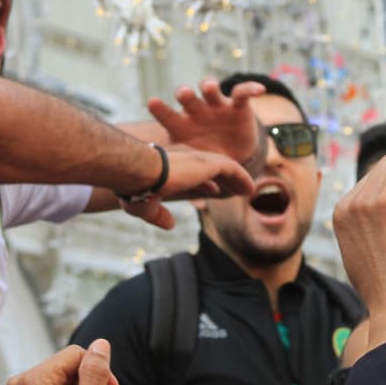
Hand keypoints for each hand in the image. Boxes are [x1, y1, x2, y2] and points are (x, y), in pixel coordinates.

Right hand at [118, 148, 253, 229]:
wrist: (136, 171)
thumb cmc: (134, 188)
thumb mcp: (145, 207)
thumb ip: (159, 215)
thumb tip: (171, 225)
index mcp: (172, 166)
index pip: (194, 174)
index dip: (205, 183)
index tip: (214, 191)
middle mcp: (186, 159)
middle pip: (213, 169)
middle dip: (225, 180)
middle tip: (236, 191)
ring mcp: (199, 159)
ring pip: (226, 168)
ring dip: (238, 180)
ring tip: (249, 191)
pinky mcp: (209, 163)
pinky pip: (234, 170)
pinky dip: (243, 179)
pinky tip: (251, 191)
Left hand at [148, 78, 262, 165]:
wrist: (232, 157)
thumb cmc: (205, 159)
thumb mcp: (193, 166)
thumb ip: (180, 175)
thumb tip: (158, 199)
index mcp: (182, 125)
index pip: (167, 114)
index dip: (160, 108)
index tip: (152, 102)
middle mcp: (197, 111)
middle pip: (188, 98)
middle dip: (186, 95)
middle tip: (184, 94)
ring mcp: (217, 107)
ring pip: (211, 90)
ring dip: (209, 87)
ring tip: (210, 89)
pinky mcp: (237, 107)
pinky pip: (243, 94)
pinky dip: (251, 89)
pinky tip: (260, 90)